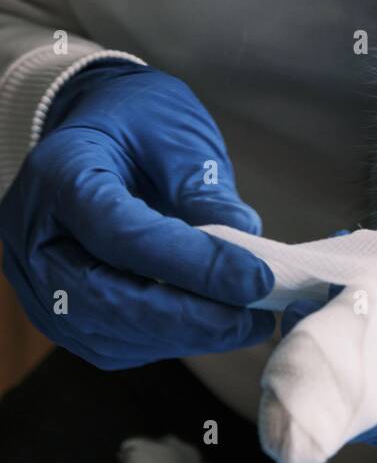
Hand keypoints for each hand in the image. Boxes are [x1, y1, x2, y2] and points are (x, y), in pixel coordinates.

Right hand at [0, 59, 274, 368]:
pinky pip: (103, 340)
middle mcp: (35, 233)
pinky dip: (158, 342)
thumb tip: (247, 246)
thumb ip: (204, 188)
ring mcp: (37, 276)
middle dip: (187, 317)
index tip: (255, 279)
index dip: (191, 264)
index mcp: (61, 173)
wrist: (96, 126)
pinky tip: (206, 328)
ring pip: (103, 329)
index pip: (122, 234)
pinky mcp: (53, 307)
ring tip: (243, 325)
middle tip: (254, 319)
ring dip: (179, 337)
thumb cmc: (138, 120)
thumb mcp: (176, 133)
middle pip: (105, 295)